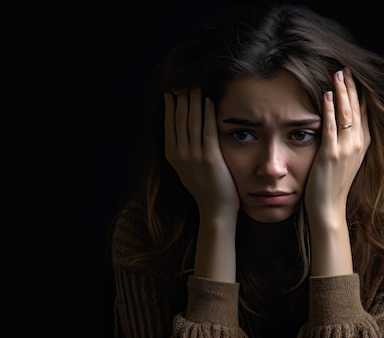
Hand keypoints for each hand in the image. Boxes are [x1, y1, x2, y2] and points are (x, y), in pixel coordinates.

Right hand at [164, 87, 239, 218]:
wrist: (215, 210)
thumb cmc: (205, 189)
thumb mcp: (187, 168)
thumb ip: (184, 150)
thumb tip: (185, 131)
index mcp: (172, 155)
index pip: (168, 123)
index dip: (170, 105)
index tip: (173, 89)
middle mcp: (180, 154)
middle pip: (179, 119)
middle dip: (181, 98)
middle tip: (185, 81)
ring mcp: (194, 156)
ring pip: (191, 121)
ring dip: (193, 101)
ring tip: (196, 85)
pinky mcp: (210, 158)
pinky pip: (207, 131)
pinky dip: (207, 114)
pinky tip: (208, 101)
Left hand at [305, 67, 370, 220]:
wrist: (329, 209)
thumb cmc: (332, 186)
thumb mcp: (345, 161)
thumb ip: (346, 143)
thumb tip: (341, 126)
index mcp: (362, 145)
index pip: (363, 113)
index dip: (359, 94)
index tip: (353, 78)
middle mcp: (357, 145)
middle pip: (356, 109)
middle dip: (351, 87)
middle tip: (345, 69)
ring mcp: (345, 149)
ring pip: (345, 114)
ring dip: (342, 92)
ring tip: (338, 74)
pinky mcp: (330, 154)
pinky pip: (331, 126)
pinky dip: (329, 109)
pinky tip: (326, 94)